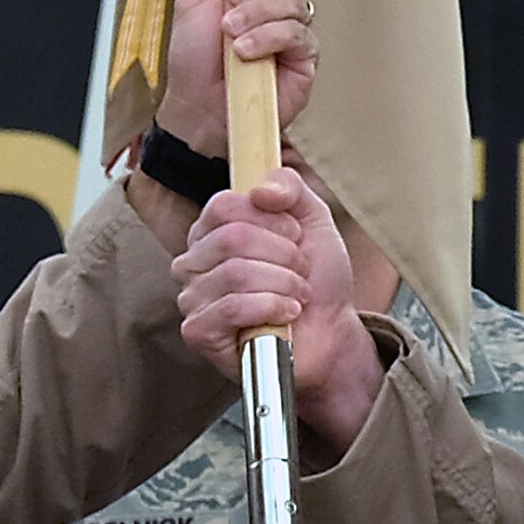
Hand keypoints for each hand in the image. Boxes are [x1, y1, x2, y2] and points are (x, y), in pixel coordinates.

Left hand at [157, 0, 315, 157]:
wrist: (197, 107)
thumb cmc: (193, 58)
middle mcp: (280, 1)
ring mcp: (295, 30)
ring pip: (295, 0)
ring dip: (257, 14)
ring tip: (230, 34)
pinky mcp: (304, 59)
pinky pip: (298, 33)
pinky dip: (268, 38)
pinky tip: (246, 52)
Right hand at [173, 169, 384, 449]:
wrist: (331, 335)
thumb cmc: (316, 281)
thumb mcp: (313, 221)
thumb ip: (291, 188)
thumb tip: (260, 188)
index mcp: (212, 231)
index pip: (224, 205)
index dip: (271, 219)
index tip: (295, 236)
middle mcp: (193, 262)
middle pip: (233, 238)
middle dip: (283, 255)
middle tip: (300, 271)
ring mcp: (192, 298)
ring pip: (236, 273)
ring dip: (283, 284)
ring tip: (296, 295)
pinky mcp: (198, 332)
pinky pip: (232, 307)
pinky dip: (271, 308)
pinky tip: (286, 315)